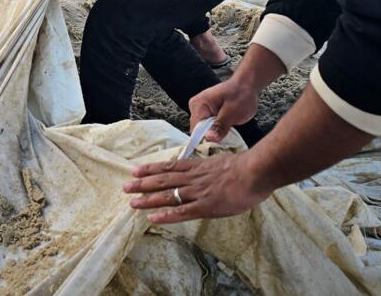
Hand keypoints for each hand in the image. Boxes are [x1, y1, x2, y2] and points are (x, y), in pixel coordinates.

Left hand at [122, 151, 273, 223]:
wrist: (254, 171)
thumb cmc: (243, 167)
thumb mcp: (220, 161)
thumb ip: (208, 167)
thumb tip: (203, 169)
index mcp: (197, 167)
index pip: (168, 167)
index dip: (151, 169)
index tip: (135, 170)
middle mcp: (192, 178)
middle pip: (162, 180)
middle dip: (142, 184)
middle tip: (125, 186)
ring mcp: (197, 192)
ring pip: (167, 195)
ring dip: (148, 199)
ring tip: (132, 202)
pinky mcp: (205, 206)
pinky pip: (181, 212)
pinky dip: (166, 215)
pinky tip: (153, 218)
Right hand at [191, 44, 286, 141]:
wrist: (246, 85)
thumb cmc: (241, 95)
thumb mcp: (233, 112)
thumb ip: (220, 125)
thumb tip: (209, 139)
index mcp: (198, 104)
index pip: (196, 129)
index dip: (206, 140)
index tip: (219, 147)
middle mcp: (195, 107)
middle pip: (198, 131)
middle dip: (211, 138)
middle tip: (226, 141)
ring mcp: (199, 110)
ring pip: (203, 130)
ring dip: (214, 134)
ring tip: (227, 134)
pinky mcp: (205, 113)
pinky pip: (207, 126)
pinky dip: (216, 131)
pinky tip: (225, 130)